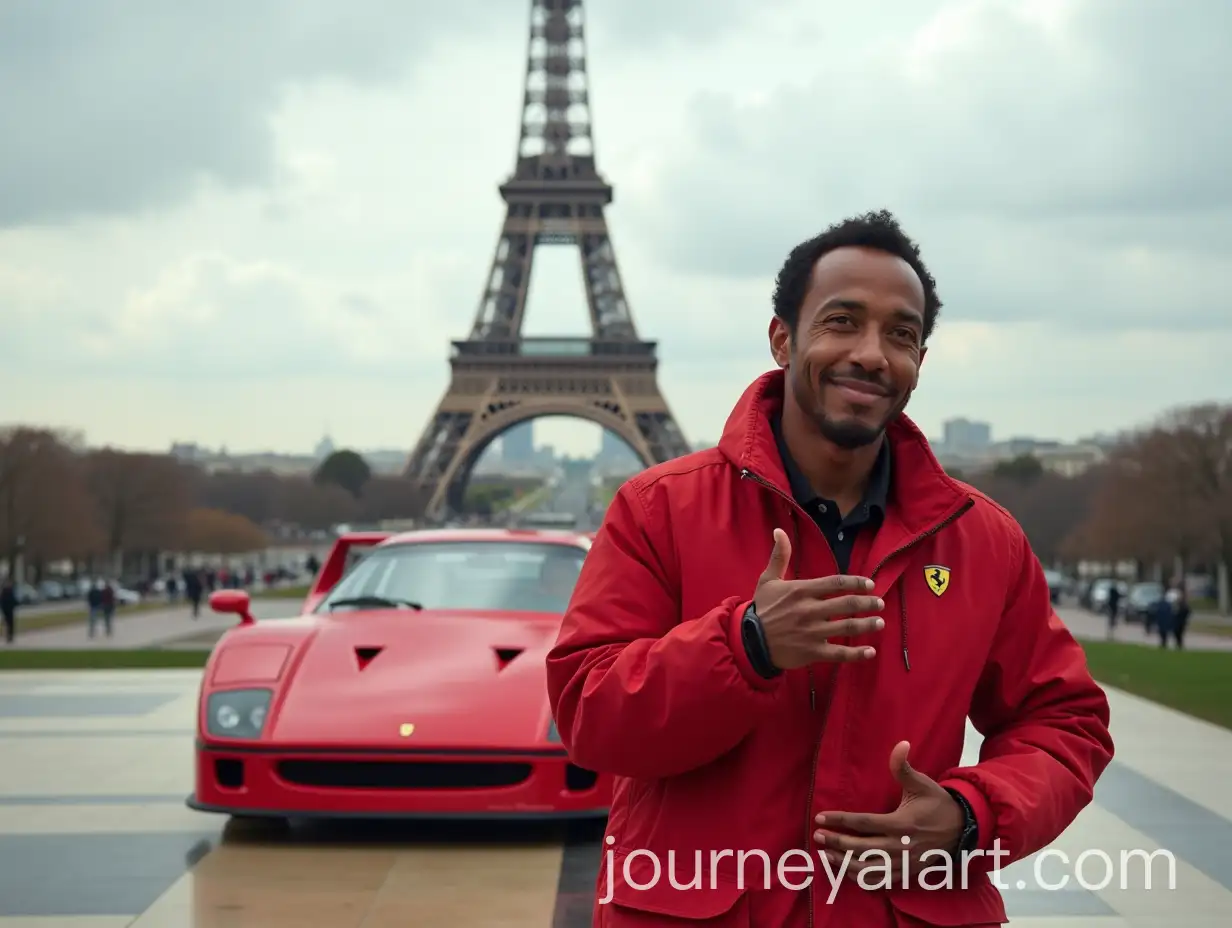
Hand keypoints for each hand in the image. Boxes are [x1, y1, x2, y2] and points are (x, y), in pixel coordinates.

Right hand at [753, 529, 884, 669]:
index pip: (835, 583)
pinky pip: (839, 653)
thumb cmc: (762, 609)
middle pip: (846, 604)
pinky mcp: (812, 652)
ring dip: (867, 624)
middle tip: (880, 603)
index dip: (856, 583)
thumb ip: (779, 556)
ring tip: (880, 622)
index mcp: (801, 591)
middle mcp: (809, 610)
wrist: (749, 641)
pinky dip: (856, 654)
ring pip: (846, 627)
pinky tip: (870, 651)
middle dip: (867, 603)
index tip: (870, 584)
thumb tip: (779, 530)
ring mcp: (812, 633)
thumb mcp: (768, 580)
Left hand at [812, 742, 964, 884]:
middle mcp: (901, 846)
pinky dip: (863, 880)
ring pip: (869, 869)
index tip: (821, 818)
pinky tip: (847, 873)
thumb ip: (904, 767)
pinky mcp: (908, 873)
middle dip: (837, 843)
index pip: (863, 823)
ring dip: (845, 864)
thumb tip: (901, 743)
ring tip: (827, 856)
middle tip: (818, 837)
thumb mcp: (922, 784)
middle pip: (861, 848)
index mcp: (901, 823)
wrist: (963, 829)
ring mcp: (904, 863)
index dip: (840, 821)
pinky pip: (882, 881)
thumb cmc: (937, 803)